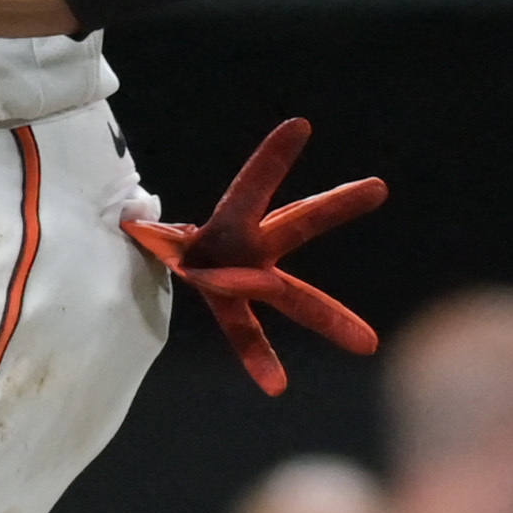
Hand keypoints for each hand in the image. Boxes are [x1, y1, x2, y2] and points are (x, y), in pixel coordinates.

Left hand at [122, 116, 384, 397]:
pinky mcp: (227, 305)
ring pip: (293, 296)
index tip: (300, 126)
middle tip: (379, 186)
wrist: (153, 255)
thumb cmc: (154, 233)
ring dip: (329, 318)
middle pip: (298, 222)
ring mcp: (246, 275)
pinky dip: (255, 357)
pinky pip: (243, 335)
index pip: (253, 184)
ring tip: (369, 344)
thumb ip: (150, 232)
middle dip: (334, 206)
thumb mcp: (146, 229)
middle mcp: (249, 243)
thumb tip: (132, 224)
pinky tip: (275, 386)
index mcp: (229, 218)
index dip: (272, 159)